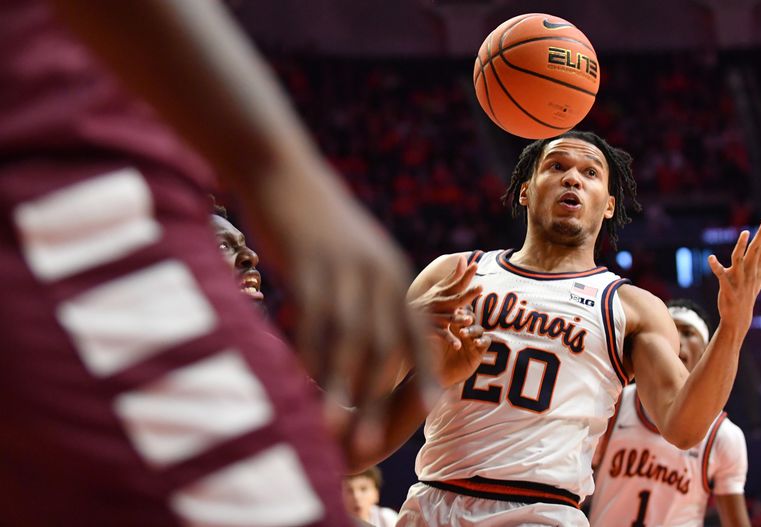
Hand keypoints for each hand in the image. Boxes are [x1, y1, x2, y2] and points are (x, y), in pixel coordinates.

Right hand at [253, 159, 432, 457]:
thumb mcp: (353, 250)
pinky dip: (306, 357)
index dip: (425, 369)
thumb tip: (370, 319)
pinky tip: (298, 385)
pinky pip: (310, 321)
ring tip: (334, 431)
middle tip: (372, 447)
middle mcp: (377, 273)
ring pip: (348, 342)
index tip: (433, 408)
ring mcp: (344, 269)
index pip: (415, 329)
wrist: (283, 170)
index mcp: (392, 272)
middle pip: (384, 347)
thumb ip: (366, 285)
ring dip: (342, 390)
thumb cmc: (316, 217)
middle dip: (378, 400)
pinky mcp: (309, 265)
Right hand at [409, 255, 482, 350]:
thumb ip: (454, 276)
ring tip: (469, 319)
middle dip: (468, 293)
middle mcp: (440, 303)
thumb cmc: (428, 301)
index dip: (466, 274)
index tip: (475, 264)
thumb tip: (464, 258)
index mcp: (443, 293)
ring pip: (449, 318)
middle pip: (456, 298)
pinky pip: (441, 335)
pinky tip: (458, 345)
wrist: (405, 318)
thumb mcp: (440, 288)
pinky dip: (449, 339)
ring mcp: (436, 316)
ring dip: (458, 319)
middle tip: (481, 288)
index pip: (457, 283)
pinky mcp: (432, 330)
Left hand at [432, 306, 489, 386]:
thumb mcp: (432, 339)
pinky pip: (486, 342)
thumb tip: (427, 312)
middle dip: (466, 317)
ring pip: (479, 329)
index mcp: (455, 325)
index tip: (453, 309)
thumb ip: (434, 327)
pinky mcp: (479, 351)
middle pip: (471, 318)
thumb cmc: (432, 356)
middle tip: (460, 317)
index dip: (459, 310)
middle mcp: (465, 331)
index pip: (461, 312)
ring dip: (472, 329)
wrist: (438, 375)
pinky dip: (482, 340)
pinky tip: (475, 342)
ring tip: (463, 333)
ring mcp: (473, 340)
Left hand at [708, 216, 760, 328]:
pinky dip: (716, 266)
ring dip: (741, 247)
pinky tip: (710, 258)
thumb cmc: (747, 296)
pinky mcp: (727, 287)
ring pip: (740, 260)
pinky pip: (720, 275)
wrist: (739, 317)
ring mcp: (739, 280)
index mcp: (757, 269)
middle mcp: (750, 273)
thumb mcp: (757, 281)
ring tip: (744, 233)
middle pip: (757, 250)